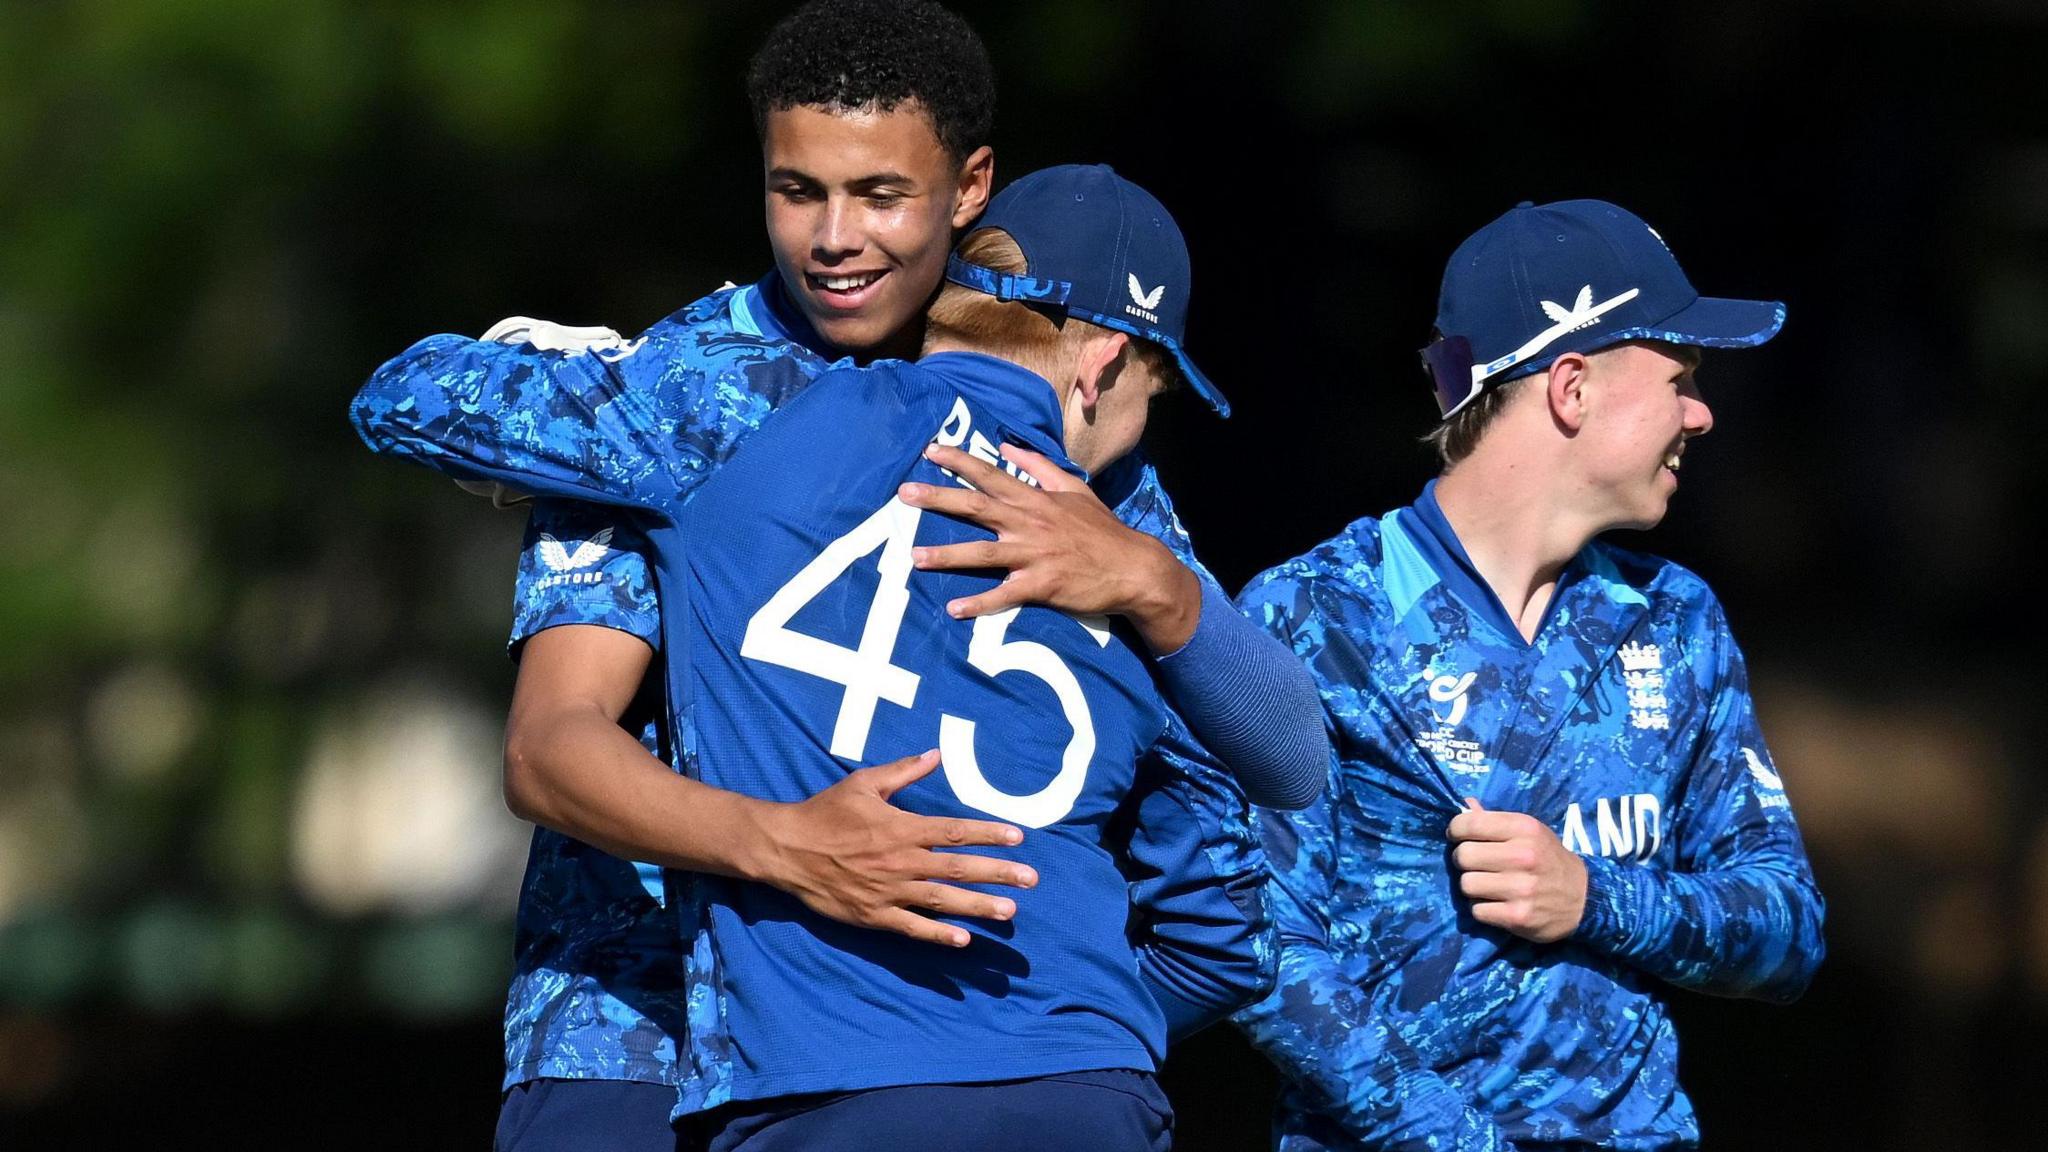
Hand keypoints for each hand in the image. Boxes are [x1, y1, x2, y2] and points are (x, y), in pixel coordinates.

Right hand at [751, 750, 1039, 946]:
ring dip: (978, 906)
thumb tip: (936, 753)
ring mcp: (889, 891)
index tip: (1018, 838)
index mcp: (902, 827)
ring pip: (942, 900)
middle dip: (998, 873)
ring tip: (1009, 911)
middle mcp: (901, 861)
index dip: (989, 834)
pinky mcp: (873, 915)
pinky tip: (963, 940)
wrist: (786, 848)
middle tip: (1031, 879)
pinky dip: (938, 934)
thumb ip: (904, 771)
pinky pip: (912, 927)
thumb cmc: (826, 812)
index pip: (955, 831)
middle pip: (958, 868)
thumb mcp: (864, 783)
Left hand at [900, 443, 1200, 652]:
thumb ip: (1039, 466)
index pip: (991, 474)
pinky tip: (954, 609)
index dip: (960, 461)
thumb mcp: (1075, 489)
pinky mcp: (1042, 586)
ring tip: (914, 558)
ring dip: (947, 556)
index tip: (930, 451)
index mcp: (1035, 499)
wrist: (1134, 568)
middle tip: (904, 493)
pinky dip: (980, 604)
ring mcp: (1035, 555)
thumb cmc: (1102, 530)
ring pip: (983, 553)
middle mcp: (1029, 523)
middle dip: (939, 498)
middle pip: (976, 507)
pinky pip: (1005, 595)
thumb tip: (1008, 447)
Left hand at [1447, 798, 1587, 942]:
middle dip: (1464, 860)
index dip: (1456, 830)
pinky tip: (1497, 904)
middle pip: (1463, 856)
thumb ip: (1495, 820)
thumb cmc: (1548, 859)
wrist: (1583, 899)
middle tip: (1477, 864)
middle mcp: (1523, 856)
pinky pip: (1477, 910)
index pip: (1470, 824)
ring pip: (1466, 884)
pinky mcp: (1518, 916)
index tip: (1460, 836)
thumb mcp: (1529, 832)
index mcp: (1525, 828)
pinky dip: (1482, 909)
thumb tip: (1465, 803)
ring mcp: (1521, 888)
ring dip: (1473, 887)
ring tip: (1488, 885)